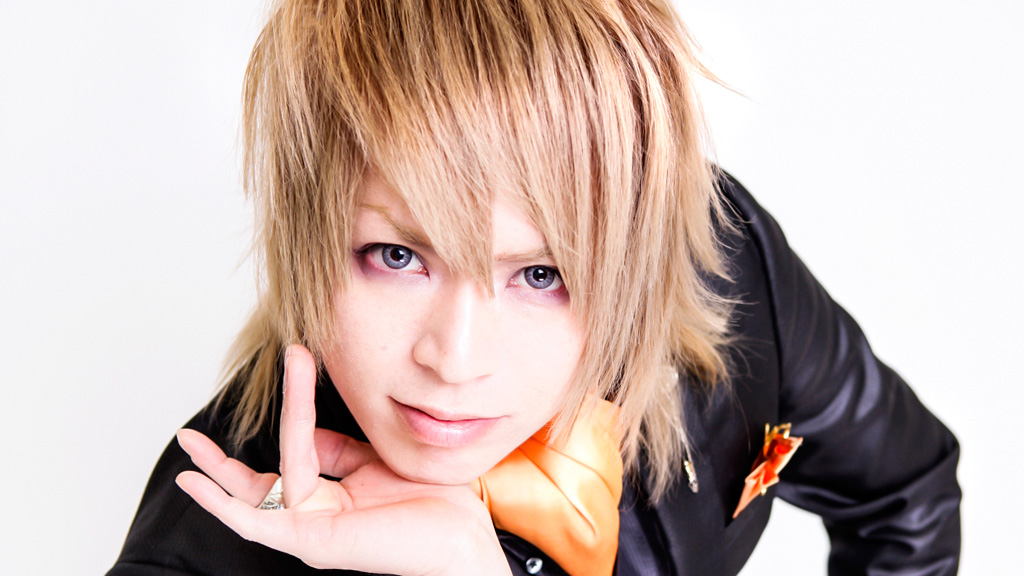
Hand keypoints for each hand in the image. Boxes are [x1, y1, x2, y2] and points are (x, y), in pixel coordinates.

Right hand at [176, 344, 510, 575]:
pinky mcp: (313, 541)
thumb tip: (308, 430)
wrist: (463, 536)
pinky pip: (255, 521)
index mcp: (332, 499)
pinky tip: (194, 485)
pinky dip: (221, 503)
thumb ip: (340, 448)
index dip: (292, 405)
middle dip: (219, 462)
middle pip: (255, 486)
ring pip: (256, 490)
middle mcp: (315, 516)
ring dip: (221, 464)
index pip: (295, 452)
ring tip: (189, 442)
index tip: (296, 356)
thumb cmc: (433, 502)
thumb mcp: (376, 460)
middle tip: (187, 435)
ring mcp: (311, 530)